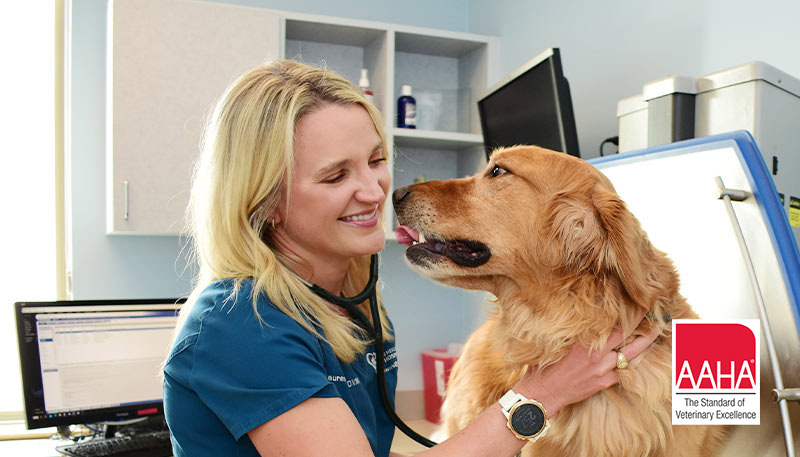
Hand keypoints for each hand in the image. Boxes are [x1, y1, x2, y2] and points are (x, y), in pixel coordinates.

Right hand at [515, 316, 662, 416]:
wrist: (543, 393)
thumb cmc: (544, 366)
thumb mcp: (557, 344)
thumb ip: (574, 334)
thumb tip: (586, 320)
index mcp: (585, 343)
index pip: (614, 327)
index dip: (630, 316)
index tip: (640, 304)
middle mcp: (597, 356)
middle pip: (627, 339)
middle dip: (644, 327)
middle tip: (658, 316)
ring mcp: (602, 371)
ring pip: (629, 355)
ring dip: (642, 343)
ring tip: (655, 331)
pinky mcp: (603, 383)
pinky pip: (621, 371)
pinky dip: (628, 362)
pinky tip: (635, 355)